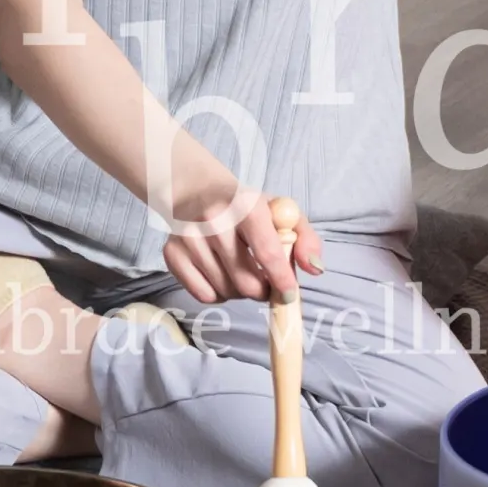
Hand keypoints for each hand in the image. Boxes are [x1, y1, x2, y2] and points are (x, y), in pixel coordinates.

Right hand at [162, 180, 324, 305]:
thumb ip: (306, 239)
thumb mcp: (281, 212)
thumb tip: (315, 270)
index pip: (267, 253)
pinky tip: (222, 275)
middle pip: (246, 281)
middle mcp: (214, 221)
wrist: (197, 191)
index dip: (282, 280)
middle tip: (266, 284)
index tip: (289, 294)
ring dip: (241, 292)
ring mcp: (189, 238)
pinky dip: (218, 294)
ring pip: (226, 291)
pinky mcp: (172, 253)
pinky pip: (203, 295)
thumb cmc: (246, 207)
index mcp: (246, 206)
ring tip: (241, 272)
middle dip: (262, 291)